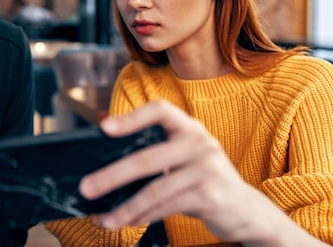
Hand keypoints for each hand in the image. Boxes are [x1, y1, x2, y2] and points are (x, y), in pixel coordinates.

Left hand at [78, 100, 327, 245]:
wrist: (245, 208)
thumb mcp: (185, 158)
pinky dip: (144, 216)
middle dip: (112, 175)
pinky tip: (129, 222)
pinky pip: (167, 207)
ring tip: (105, 219)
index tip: (104, 128)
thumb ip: (156, 153)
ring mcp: (207, 169)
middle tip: (87, 187)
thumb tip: (104, 167)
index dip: (131, 117)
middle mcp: (200, 143)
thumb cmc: (202, 180)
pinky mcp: (211, 196)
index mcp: (189, 127)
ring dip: (125, 207)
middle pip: (147, 158)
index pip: (159, 110)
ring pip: (155, 189)